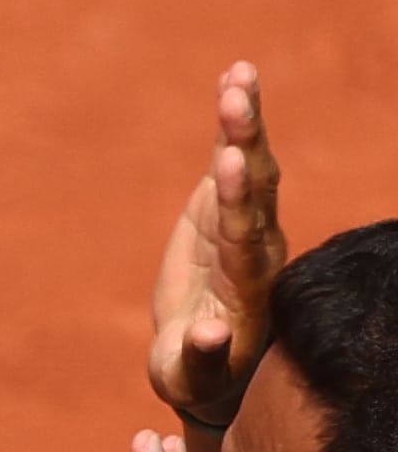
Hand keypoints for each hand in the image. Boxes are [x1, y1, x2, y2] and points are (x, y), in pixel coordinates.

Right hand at [147, 62, 286, 430]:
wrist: (214, 359)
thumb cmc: (199, 374)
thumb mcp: (193, 375)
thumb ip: (201, 355)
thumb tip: (207, 332)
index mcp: (247, 285)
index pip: (245, 234)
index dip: (239, 199)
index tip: (232, 163)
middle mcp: (255, 246)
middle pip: (258, 189)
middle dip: (247, 144)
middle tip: (236, 101)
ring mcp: (244, 222)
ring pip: (253, 166)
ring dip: (245, 123)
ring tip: (237, 77)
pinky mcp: (225, 208)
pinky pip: (234, 159)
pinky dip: (234, 124)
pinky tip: (234, 79)